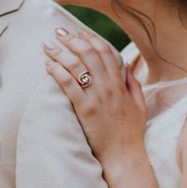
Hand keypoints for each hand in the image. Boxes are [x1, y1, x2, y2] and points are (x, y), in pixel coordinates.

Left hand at [44, 27, 147, 165]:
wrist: (124, 155)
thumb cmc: (130, 132)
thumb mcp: (139, 105)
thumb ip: (133, 84)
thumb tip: (126, 67)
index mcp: (120, 83)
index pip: (105, 52)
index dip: (90, 38)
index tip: (78, 32)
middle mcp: (109, 86)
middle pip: (88, 53)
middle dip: (71, 39)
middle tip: (58, 32)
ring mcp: (97, 97)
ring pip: (76, 66)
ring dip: (60, 52)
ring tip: (47, 45)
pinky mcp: (85, 109)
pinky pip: (69, 84)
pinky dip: (57, 71)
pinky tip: (47, 65)